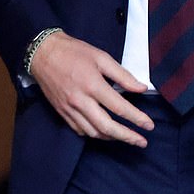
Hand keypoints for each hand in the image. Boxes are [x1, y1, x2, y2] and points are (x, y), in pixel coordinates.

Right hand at [30, 31, 154, 146]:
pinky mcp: (62, 113)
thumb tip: (141, 88)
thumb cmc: (74, 52)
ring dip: (112, 138)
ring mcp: (70, 109)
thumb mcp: (101, 57)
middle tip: (141, 142)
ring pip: (93, 133)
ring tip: (126, 137)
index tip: (149, 125)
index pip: (119, 107)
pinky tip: (104, 132)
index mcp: (92, 85)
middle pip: (107, 127)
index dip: (137, 118)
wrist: (44, 54)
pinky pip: (80, 130)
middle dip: (127, 137)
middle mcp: (81, 101)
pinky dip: (95, 134)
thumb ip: (122, 75)